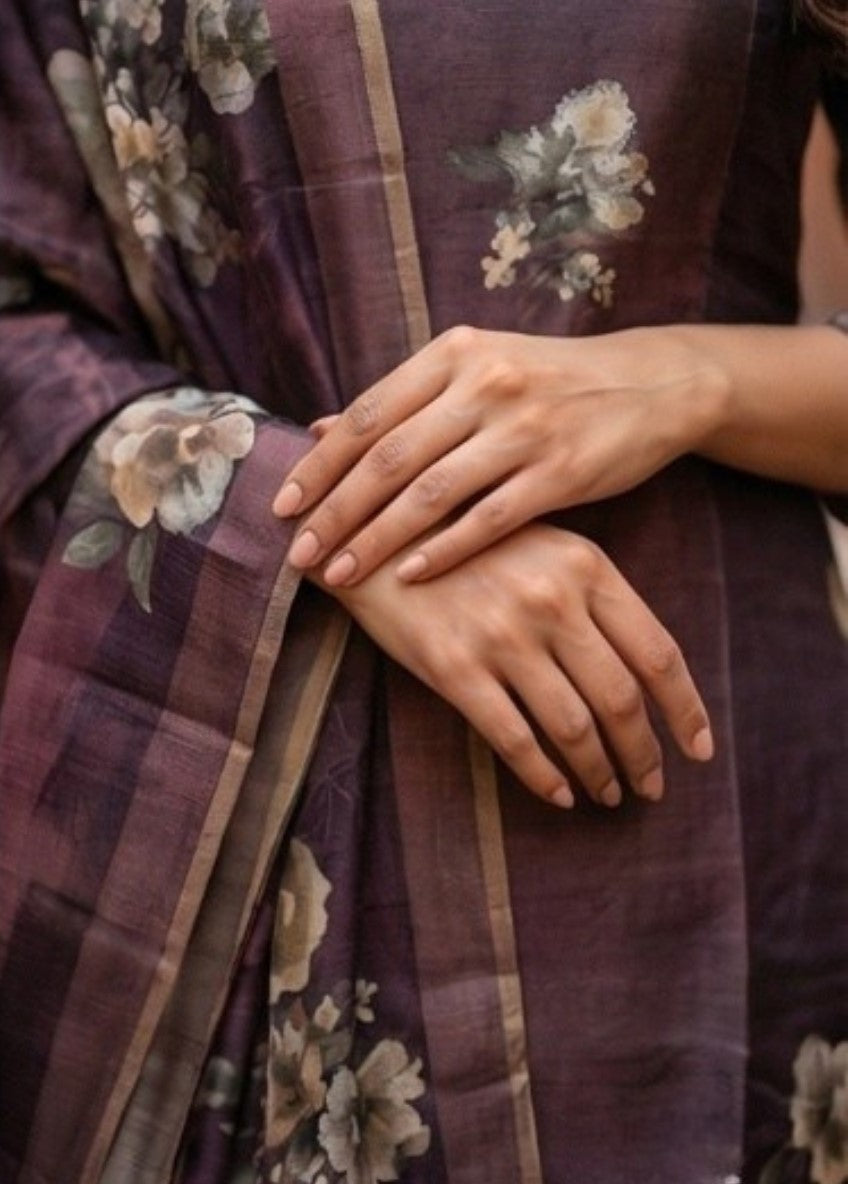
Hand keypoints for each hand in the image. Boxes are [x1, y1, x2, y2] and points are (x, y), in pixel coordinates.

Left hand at [275, 324, 724, 583]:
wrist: (651, 384)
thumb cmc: (550, 381)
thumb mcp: (477, 369)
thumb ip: (402, 400)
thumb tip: (320, 428)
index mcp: (455, 353)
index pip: (368, 414)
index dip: (320, 465)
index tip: (282, 506)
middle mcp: (484, 384)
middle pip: (388, 457)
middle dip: (335, 510)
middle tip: (296, 553)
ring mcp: (524, 429)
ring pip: (429, 493)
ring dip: (375, 538)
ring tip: (338, 573)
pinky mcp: (560, 472)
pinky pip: (487, 519)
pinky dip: (442, 549)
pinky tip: (408, 576)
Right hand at [316, 523, 713, 807]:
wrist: (375, 531)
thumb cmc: (468, 539)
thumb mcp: (544, 543)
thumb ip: (594, 594)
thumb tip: (643, 668)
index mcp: (586, 567)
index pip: (658, 653)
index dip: (686, 709)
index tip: (699, 748)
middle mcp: (552, 602)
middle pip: (622, 700)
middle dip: (644, 755)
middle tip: (651, 786)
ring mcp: (502, 636)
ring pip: (574, 727)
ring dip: (599, 772)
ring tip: (607, 793)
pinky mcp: (454, 668)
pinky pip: (515, 740)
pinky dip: (543, 777)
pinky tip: (558, 794)